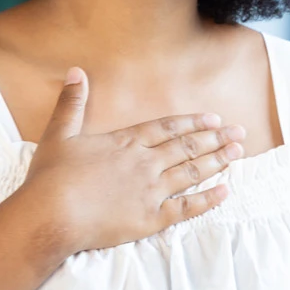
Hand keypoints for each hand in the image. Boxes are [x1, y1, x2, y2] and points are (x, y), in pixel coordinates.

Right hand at [18, 66, 246, 258]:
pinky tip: (226, 191)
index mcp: (126, 141)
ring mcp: (151, 190)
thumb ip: (72, 102)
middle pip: (187, 147)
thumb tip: (76, 70)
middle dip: (215, 138)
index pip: (167, 128)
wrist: (51, 216)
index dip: (192, 122)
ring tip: (239, 153)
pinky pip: (186, 208)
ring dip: (218, 161)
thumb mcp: (60, 133)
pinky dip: (208, 199)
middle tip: (239, 132)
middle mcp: (144, 162)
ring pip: (192, 172)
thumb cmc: (51, 177)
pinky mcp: (151, 219)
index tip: (214, 118)